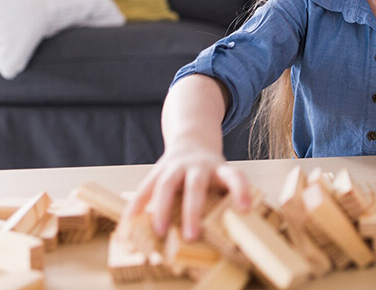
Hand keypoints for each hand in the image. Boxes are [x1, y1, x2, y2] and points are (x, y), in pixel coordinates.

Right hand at [123, 143, 251, 240]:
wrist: (193, 140)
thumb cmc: (210, 171)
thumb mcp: (222, 178)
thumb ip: (225, 198)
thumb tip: (229, 232)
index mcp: (219, 169)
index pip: (234, 176)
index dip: (241, 191)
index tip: (246, 208)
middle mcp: (198, 166)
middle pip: (196, 185)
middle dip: (193, 211)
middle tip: (192, 237)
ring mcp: (175, 166)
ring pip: (167, 185)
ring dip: (161, 210)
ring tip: (159, 233)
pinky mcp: (157, 171)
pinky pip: (145, 188)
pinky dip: (136, 207)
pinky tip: (129, 223)